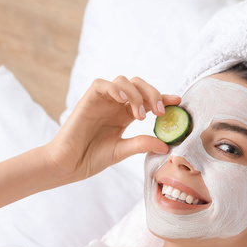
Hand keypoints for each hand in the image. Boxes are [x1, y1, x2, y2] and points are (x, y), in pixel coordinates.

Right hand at [47, 76, 179, 180]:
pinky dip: (116, 88)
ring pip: (124, 81)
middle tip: (160, 112)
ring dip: (136, 94)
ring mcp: (102, 101)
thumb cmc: (91, 158)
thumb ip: (141, 144)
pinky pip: (103, 84)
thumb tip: (166, 145)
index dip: (163, 98)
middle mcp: (115, 105)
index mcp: (124, 116)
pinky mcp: (88, 99)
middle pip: (139, 85)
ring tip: (140, 115)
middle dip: (153, 94)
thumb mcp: (122, 151)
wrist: (68, 164)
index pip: (147, 100)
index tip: (178, 102)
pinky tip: (124, 101)